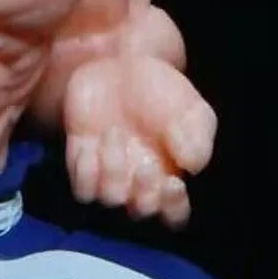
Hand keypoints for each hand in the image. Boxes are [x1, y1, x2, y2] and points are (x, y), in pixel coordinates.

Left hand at [63, 54, 217, 227]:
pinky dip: (85, 172)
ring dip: (113, 172)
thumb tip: (193, 166)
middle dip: (144, 194)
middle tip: (146, 164)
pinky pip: (80, 187)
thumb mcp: (191, 109)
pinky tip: (92, 145)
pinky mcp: (81, 160)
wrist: (122, 64)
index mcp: (169, 175)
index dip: (173, 208)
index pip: (174, 214)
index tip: (173, 182)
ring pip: (108, 199)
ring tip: (114, 134)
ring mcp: (108, 173)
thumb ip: (197, 137)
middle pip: (140, 212)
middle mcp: (137, 182)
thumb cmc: (162, 91)